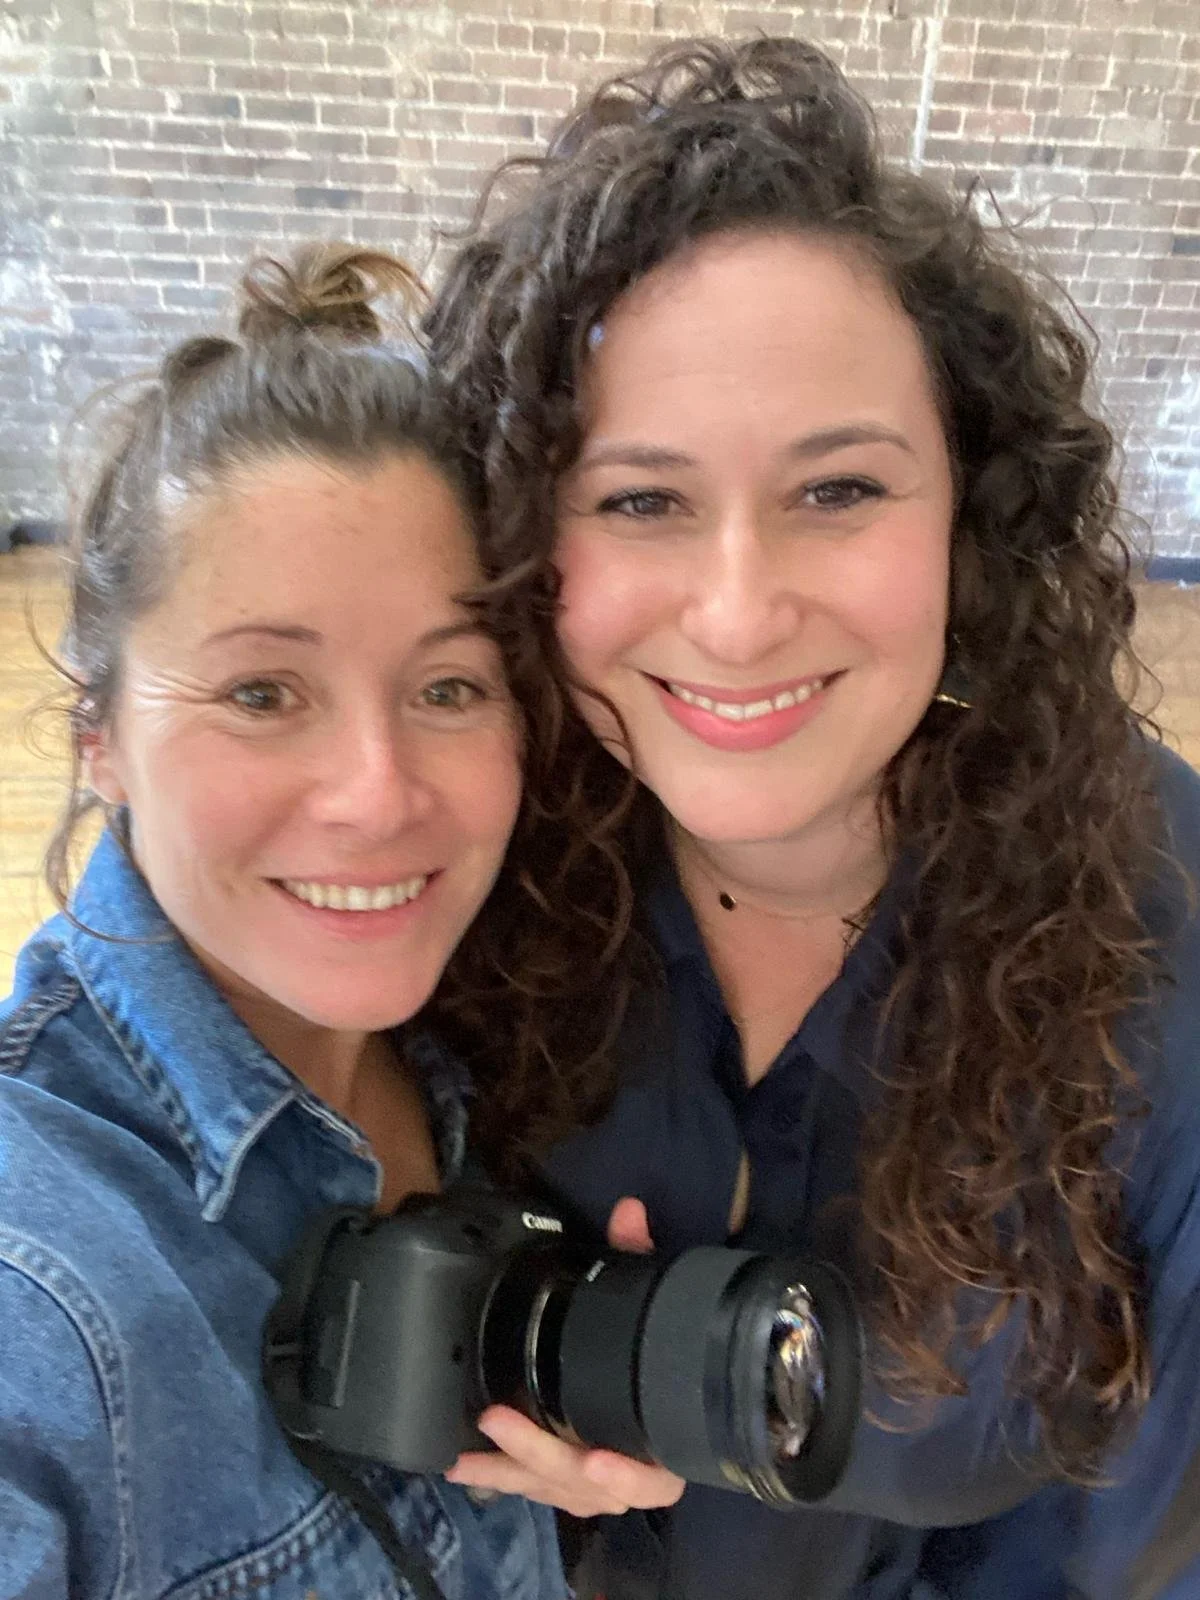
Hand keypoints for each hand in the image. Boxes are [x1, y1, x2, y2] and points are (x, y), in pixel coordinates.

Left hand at [443, 1196, 685, 1515]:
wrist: (659, 1387)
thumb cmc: (653, 1352)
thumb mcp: (647, 1302)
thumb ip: (638, 1258)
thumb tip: (628, 1211)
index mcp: (665, 1443)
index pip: (654, 1477)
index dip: (629, 1476)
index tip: (597, 1460)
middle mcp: (631, 1474)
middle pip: (587, 1485)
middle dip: (541, 1454)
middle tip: (498, 1420)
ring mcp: (595, 1486)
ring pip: (553, 1491)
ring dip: (510, 1472)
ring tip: (468, 1456)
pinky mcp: (566, 1484)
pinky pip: (535, 1490)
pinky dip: (501, 1479)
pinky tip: (464, 1466)